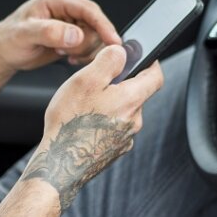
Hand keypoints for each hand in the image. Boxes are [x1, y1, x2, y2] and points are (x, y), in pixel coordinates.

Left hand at [0, 0, 121, 71]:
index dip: (103, 26)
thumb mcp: (25, 36)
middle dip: (85, 43)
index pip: (88, 9)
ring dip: (83, 50)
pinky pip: (92, 45)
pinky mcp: (75, 33)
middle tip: (64, 52)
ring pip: (96, 37)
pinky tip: (68, 57)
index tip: (114, 41)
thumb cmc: (9, 40)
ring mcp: (72, 20)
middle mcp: (68, 6)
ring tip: (62, 52)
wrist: (4, 51)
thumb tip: (75, 34)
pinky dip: (84, 55)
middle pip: (95, 25)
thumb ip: (50, 33)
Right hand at [21, 45, 163, 209]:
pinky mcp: (114, 150)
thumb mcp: (86, 80)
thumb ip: (108, 61)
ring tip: (84, 105)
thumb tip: (122, 51)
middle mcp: (134, 120)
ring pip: (124, 111)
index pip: (156, 76)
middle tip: (97, 82)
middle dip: (121, 84)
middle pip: (137, 93)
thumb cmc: (70, 123)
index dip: (150, 63)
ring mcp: (125, 138)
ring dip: (110, 103)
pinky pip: (115, 128)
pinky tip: (84, 123)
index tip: (141, 57)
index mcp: (131, 99)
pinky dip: (104, 121)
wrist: (60, 164)